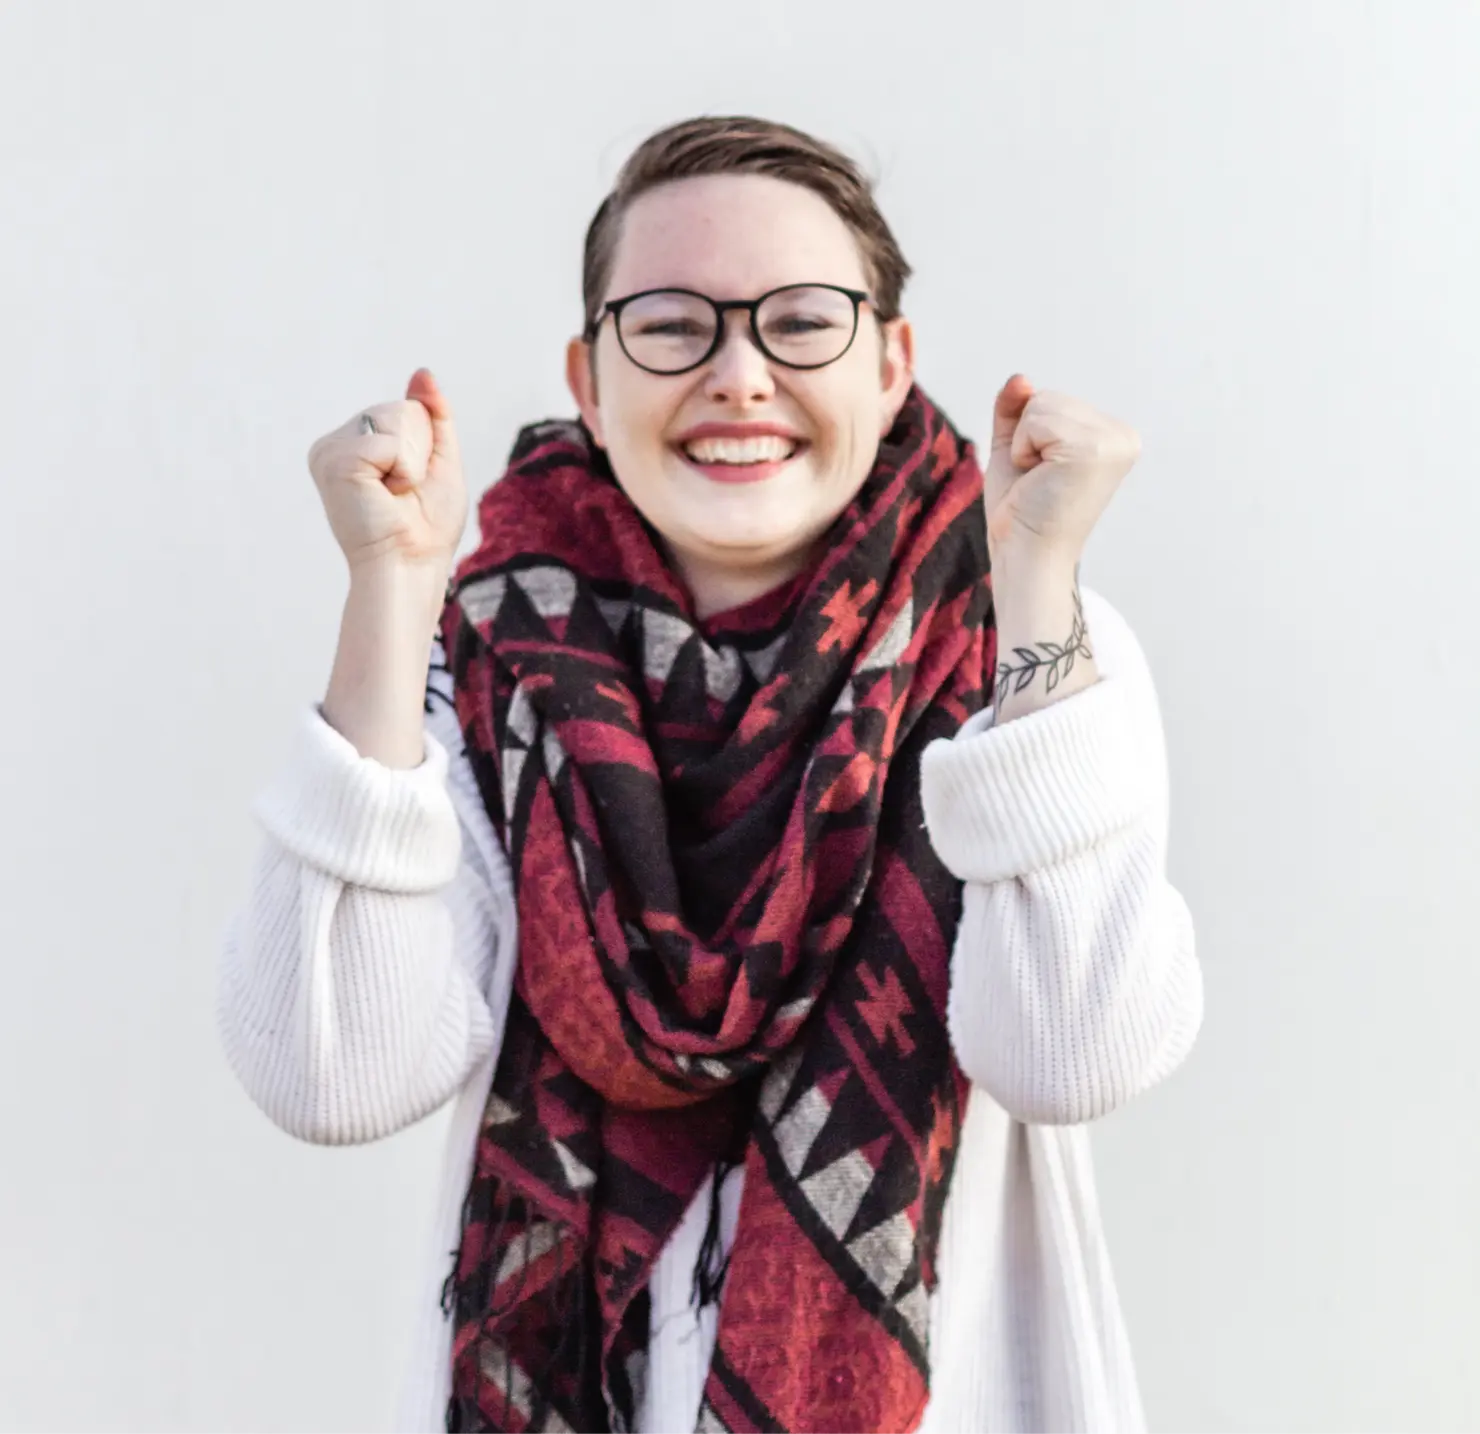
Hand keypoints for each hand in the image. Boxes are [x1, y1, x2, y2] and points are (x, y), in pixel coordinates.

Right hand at [307, 368, 467, 572]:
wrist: (411, 565)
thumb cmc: (426, 527)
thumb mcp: (439, 461)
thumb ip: (433, 416)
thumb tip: (422, 372)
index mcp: (356, 444)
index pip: (406, 409)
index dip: (424, 448)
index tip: (409, 485)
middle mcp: (335, 444)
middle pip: (400, 408)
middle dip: (419, 451)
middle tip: (403, 492)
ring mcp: (329, 451)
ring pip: (396, 418)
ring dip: (412, 461)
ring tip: (393, 494)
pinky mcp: (334, 460)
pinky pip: (389, 441)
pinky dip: (403, 469)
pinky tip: (385, 495)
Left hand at [982, 375, 1139, 565]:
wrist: (1023, 553)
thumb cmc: (1020, 510)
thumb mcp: (1015, 449)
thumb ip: (1016, 410)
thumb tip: (1020, 378)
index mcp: (1114, 436)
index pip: (1052, 400)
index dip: (1029, 437)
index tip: (1043, 476)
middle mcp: (1122, 436)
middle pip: (1047, 397)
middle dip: (1026, 437)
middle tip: (1038, 480)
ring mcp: (1112, 441)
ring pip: (1040, 404)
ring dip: (1023, 445)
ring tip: (1039, 480)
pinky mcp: (1092, 449)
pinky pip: (1035, 420)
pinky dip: (1023, 450)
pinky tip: (1038, 478)